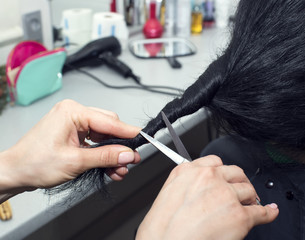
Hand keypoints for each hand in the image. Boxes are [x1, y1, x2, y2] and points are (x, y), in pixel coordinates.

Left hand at [0, 99, 140, 197]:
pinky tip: (110, 168)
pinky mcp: (73, 134)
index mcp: (72, 112)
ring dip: (113, 154)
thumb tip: (128, 154)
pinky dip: (103, 155)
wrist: (14, 173)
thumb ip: (106, 156)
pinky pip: (95, 142)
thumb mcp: (75, 161)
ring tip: (120, 170)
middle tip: (131, 160)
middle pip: (109, 126)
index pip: (110, 121)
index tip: (144, 141)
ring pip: (104, 136)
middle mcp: (74, 114)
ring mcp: (73, 124)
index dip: (129, 133)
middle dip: (120, 146)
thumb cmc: (34, 163)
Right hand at [136, 155, 278, 239]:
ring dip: (251, 198)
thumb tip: (196, 192)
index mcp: (188, 172)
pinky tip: (269, 212)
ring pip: (248, 190)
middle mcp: (208, 178)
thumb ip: (186, 185)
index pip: (214, 162)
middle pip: (235, 172)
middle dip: (239, 182)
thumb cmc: (161, 230)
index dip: (223, 172)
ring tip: (250, 205)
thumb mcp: (167, 195)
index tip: (225, 177)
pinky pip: (260, 212)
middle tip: (241, 191)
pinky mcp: (239, 215)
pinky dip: (268, 212)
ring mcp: (225, 195)